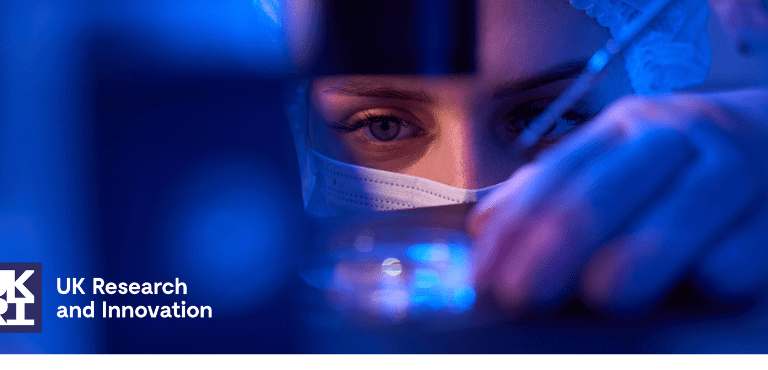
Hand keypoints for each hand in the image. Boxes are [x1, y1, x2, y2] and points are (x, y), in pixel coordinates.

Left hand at [469, 90, 767, 316]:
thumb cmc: (677, 164)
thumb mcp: (614, 159)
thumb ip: (554, 189)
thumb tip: (486, 227)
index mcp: (621, 126)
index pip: (558, 176)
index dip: (517, 229)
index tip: (487, 275)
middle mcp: (672, 137)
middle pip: (607, 189)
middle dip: (558, 246)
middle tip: (526, 294)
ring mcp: (730, 166)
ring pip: (682, 208)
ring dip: (640, 256)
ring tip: (604, 294)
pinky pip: (747, 243)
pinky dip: (722, 267)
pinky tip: (701, 286)